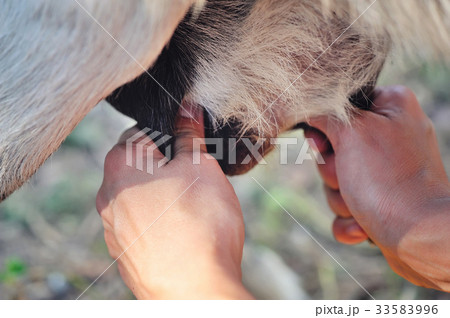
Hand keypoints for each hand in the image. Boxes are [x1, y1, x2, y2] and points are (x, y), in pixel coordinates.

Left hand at [96, 104, 251, 298]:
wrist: (194, 290)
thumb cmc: (200, 223)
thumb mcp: (200, 166)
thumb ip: (189, 134)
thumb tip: (186, 108)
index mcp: (120, 164)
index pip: (142, 132)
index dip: (170, 136)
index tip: (190, 148)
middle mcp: (107, 195)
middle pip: (139, 166)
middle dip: (166, 166)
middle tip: (196, 179)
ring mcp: (113, 228)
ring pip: (139, 197)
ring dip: (162, 195)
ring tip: (192, 208)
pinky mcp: (124, 253)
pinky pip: (141, 225)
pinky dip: (158, 221)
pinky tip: (182, 232)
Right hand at [307, 86, 449, 290]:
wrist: (421, 236)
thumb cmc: (388, 180)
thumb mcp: (351, 133)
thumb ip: (325, 114)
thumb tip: (308, 108)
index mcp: (391, 107)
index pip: (339, 107)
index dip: (325, 129)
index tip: (325, 146)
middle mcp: (390, 135)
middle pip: (333, 148)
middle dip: (333, 172)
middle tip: (348, 176)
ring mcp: (386, 170)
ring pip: (337, 180)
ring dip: (341, 199)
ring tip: (362, 205)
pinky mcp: (382, 200)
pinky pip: (347, 205)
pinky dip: (350, 219)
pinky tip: (364, 226)